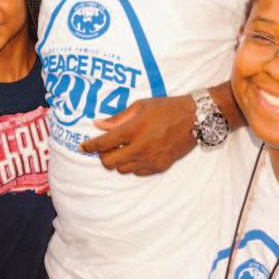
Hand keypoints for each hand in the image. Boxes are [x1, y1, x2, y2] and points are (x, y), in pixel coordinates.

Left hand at [80, 94, 196, 175]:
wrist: (196, 119)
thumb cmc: (166, 108)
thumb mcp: (140, 106)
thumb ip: (118, 118)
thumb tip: (98, 124)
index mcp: (134, 130)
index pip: (104, 143)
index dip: (90, 146)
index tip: (82, 146)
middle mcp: (141, 148)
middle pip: (109, 162)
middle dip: (103, 156)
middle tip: (105, 147)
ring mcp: (151, 159)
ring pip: (122, 169)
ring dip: (117, 161)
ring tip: (122, 149)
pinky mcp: (160, 166)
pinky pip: (137, 172)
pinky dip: (132, 165)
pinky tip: (136, 154)